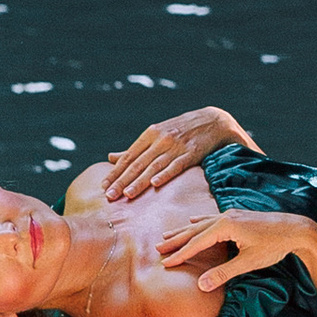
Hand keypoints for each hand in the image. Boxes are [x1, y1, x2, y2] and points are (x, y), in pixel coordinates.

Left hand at [105, 107, 250, 200]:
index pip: (129, 156)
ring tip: (127, 194)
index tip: (103, 186)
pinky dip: (165, 174)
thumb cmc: (182, 130)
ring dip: (139, 181)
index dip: (116, 172)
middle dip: (122, 180)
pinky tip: (155, 183)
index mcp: (150, 133)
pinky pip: (175, 166)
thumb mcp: (157, 134)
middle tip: (109, 196)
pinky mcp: (191, 153)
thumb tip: (111, 157)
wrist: (213, 121)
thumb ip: (135, 148)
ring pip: (153, 166)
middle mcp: (160, 139)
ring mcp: (176, 146)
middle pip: (138, 163)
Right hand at [158, 210, 316, 293]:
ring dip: (184, 230)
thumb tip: (201, 285)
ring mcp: (232, 214)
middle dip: (176, 239)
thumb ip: (224, 273)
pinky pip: (212, 218)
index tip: (165, 262)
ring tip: (167, 234)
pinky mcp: (238, 215)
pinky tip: (194, 220)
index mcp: (226, 226)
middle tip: (157, 247)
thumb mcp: (248, 262)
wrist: (297, 229)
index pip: (197, 242)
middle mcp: (226, 217)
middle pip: (194, 230)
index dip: (180, 254)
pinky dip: (199, 222)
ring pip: (201, 223)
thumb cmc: (274, 245)